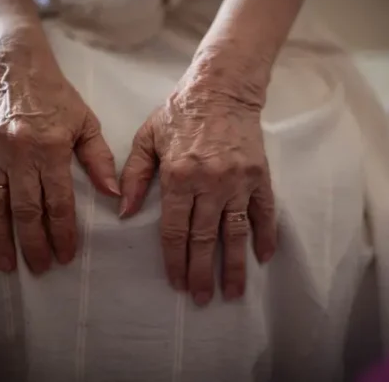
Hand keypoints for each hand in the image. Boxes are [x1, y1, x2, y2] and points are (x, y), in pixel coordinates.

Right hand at [0, 36, 118, 273]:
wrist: (15, 67)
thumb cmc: (56, 97)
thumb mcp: (85, 123)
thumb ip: (99, 159)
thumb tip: (113, 194)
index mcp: (49, 148)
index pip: (58, 200)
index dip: (63, 231)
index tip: (67, 254)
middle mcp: (17, 153)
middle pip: (25, 209)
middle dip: (34, 243)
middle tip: (41, 267)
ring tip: (6, 265)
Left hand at [120, 53, 276, 305]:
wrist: (220, 88)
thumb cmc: (179, 113)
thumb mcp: (147, 138)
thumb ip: (133, 175)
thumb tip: (123, 212)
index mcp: (178, 176)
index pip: (174, 230)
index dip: (174, 260)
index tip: (177, 282)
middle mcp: (210, 183)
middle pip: (204, 239)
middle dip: (202, 273)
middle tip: (202, 299)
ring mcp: (238, 181)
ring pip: (235, 233)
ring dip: (234, 266)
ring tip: (233, 293)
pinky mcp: (259, 176)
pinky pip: (264, 212)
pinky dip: (265, 236)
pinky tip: (263, 258)